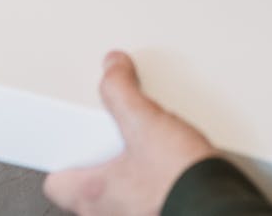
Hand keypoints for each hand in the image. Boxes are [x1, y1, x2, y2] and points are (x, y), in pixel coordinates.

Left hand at [44, 52, 214, 215]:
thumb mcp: (146, 122)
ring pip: (115, 196)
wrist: (215, 206)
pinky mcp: (157, 214)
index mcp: (92, 193)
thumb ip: (121, 91)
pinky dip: (150, 184)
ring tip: (147, 145)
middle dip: (100, 159)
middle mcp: (107, 214)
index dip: (64, 155)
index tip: (74, 134)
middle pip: (86, 186)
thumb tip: (112, 70)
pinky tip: (169, 163)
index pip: (55, 181)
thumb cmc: (178, 181)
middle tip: (116, 133)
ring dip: (126, 174)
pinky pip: (142, 202)